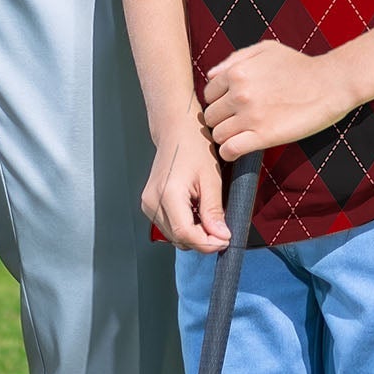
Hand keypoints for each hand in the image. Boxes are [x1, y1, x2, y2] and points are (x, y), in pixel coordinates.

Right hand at [141, 120, 232, 251]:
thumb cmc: (193, 145)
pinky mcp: (149, 204)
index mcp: (167, 193)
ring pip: (174, 236)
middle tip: (221, 227)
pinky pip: (170, 227)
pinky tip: (196, 210)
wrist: (176, 129)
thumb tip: (220, 237)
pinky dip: (186, 226)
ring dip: (194, 234)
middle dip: (203, 239)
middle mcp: (152, 201)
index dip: (208, 243)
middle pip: (180, 239)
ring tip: (207, 214)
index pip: (186, 235)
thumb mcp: (211, 178)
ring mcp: (148, 203)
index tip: (225, 239)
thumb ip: (214, 211)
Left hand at [203, 41, 354, 158]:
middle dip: (220, 120)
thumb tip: (211, 75)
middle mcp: (239, 94)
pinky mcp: (264, 136)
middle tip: (234, 123)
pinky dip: (229, 153)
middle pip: (211, 116)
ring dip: (225, 137)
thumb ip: (234, 59)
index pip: (208, 95)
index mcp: (236, 72)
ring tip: (238, 136)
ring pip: (218, 135)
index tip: (229, 108)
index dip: (218, 102)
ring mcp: (250, 116)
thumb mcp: (265, 49)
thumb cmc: (298, 65)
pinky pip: (231, 150)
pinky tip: (237, 150)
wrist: (329, 84)